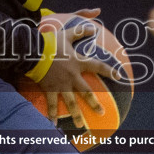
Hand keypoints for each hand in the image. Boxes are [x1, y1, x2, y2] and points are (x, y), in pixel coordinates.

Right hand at [35, 8, 118, 129]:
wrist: (34, 50)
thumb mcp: (67, 33)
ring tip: (81, 125)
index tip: (119, 77)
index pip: (98, 66)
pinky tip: (53, 126)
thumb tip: (95, 27)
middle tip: (102, 113)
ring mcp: (61, 84)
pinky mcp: (49, 88)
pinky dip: (51, 115)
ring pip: (71, 102)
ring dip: (76, 115)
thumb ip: (81, 31)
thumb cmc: (50, 41)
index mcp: (78, 63)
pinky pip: (51, 104)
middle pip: (87, 92)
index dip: (110, 71)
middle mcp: (72, 76)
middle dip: (94, 104)